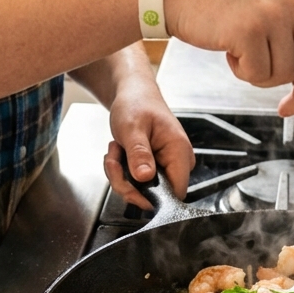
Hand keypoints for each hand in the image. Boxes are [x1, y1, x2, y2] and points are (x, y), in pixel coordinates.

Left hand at [104, 77, 195, 211]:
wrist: (133, 95)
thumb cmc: (136, 104)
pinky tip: (119, 153)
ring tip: (116, 150)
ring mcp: (167, 166)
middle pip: (155, 194)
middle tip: (114, 160)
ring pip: (143, 190)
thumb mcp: (132, 127)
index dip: (150, 197)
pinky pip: (138, 183)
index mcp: (179, 151)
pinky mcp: (156, 168)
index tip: (128, 186)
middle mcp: (178, 162)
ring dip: (121, 175)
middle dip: (127, 182)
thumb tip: (145, 177)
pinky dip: (123, 172)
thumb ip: (139, 153)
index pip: (175, 193)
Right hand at [165, 0, 293, 118]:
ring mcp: (273, 15)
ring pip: (283, 75)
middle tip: (286, 110)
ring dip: (260, 75)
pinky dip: (241, 71)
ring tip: (241, 49)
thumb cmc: (222, 5)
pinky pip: (257, 74)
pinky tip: (228, 47)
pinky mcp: (250, 30)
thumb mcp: (271, 8)